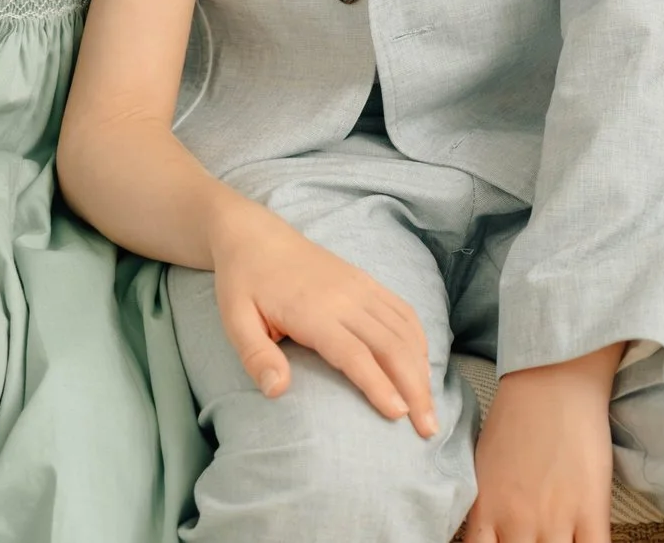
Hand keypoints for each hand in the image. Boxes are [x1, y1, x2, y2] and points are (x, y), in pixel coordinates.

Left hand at [205, 203, 438, 434]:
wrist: (253, 235)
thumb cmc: (243, 283)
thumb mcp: (234, 320)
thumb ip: (255, 356)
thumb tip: (277, 392)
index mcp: (312, 311)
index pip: (355, 354)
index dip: (380, 385)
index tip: (399, 416)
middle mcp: (344, 297)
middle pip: (391, 346)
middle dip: (415, 388)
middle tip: (428, 429)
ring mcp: (359, 286)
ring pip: (404, 330)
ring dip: (422, 369)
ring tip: (429, 409)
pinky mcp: (365, 280)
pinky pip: (403, 310)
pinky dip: (419, 340)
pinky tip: (423, 366)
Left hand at [464, 347, 621, 542]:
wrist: (551, 383)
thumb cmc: (515, 418)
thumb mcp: (484, 465)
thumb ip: (486, 506)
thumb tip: (486, 533)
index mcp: (487, 509)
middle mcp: (517, 521)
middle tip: (537, 541)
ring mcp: (555, 519)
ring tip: (560, 539)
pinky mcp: (591, 511)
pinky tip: (587, 542)